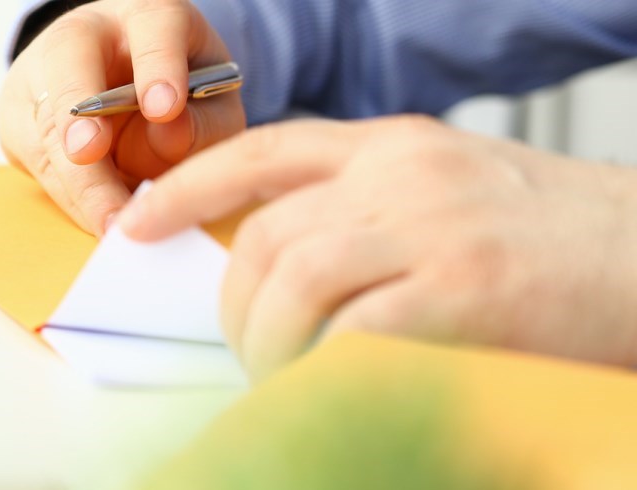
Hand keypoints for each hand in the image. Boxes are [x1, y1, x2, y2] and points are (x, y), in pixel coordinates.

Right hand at [0, 0, 244, 234]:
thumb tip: (169, 137)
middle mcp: (78, 36)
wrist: (124, 87)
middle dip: (79, 122)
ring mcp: (36, 76)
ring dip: (77, 182)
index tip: (166, 108)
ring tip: (112, 222)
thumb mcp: (212, 100)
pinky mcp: (16, 122)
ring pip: (44, 128)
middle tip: (95, 159)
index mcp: (141, 14)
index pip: (150, 26)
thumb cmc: (179, 90)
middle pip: (70, 71)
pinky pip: (37, 164)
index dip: (157, 66)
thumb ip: (204, 120)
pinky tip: (98, 219)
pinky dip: (70, 197)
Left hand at [118, 116, 636, 378]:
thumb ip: (372, 208)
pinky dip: (324, 369)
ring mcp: (435, 228)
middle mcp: (406, 175)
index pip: (265, 150)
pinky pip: (351, 335)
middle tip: (246, 350)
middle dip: (234, 305)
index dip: (188, 189)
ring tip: (283, 377)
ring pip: (293, 283)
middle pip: (265, 234)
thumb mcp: (456, 190)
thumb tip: (277, 264)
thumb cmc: (557, 242)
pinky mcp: (465, 291)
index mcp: (398, 144)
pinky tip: (330, 387)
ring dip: (268, 344)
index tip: (140, 226)